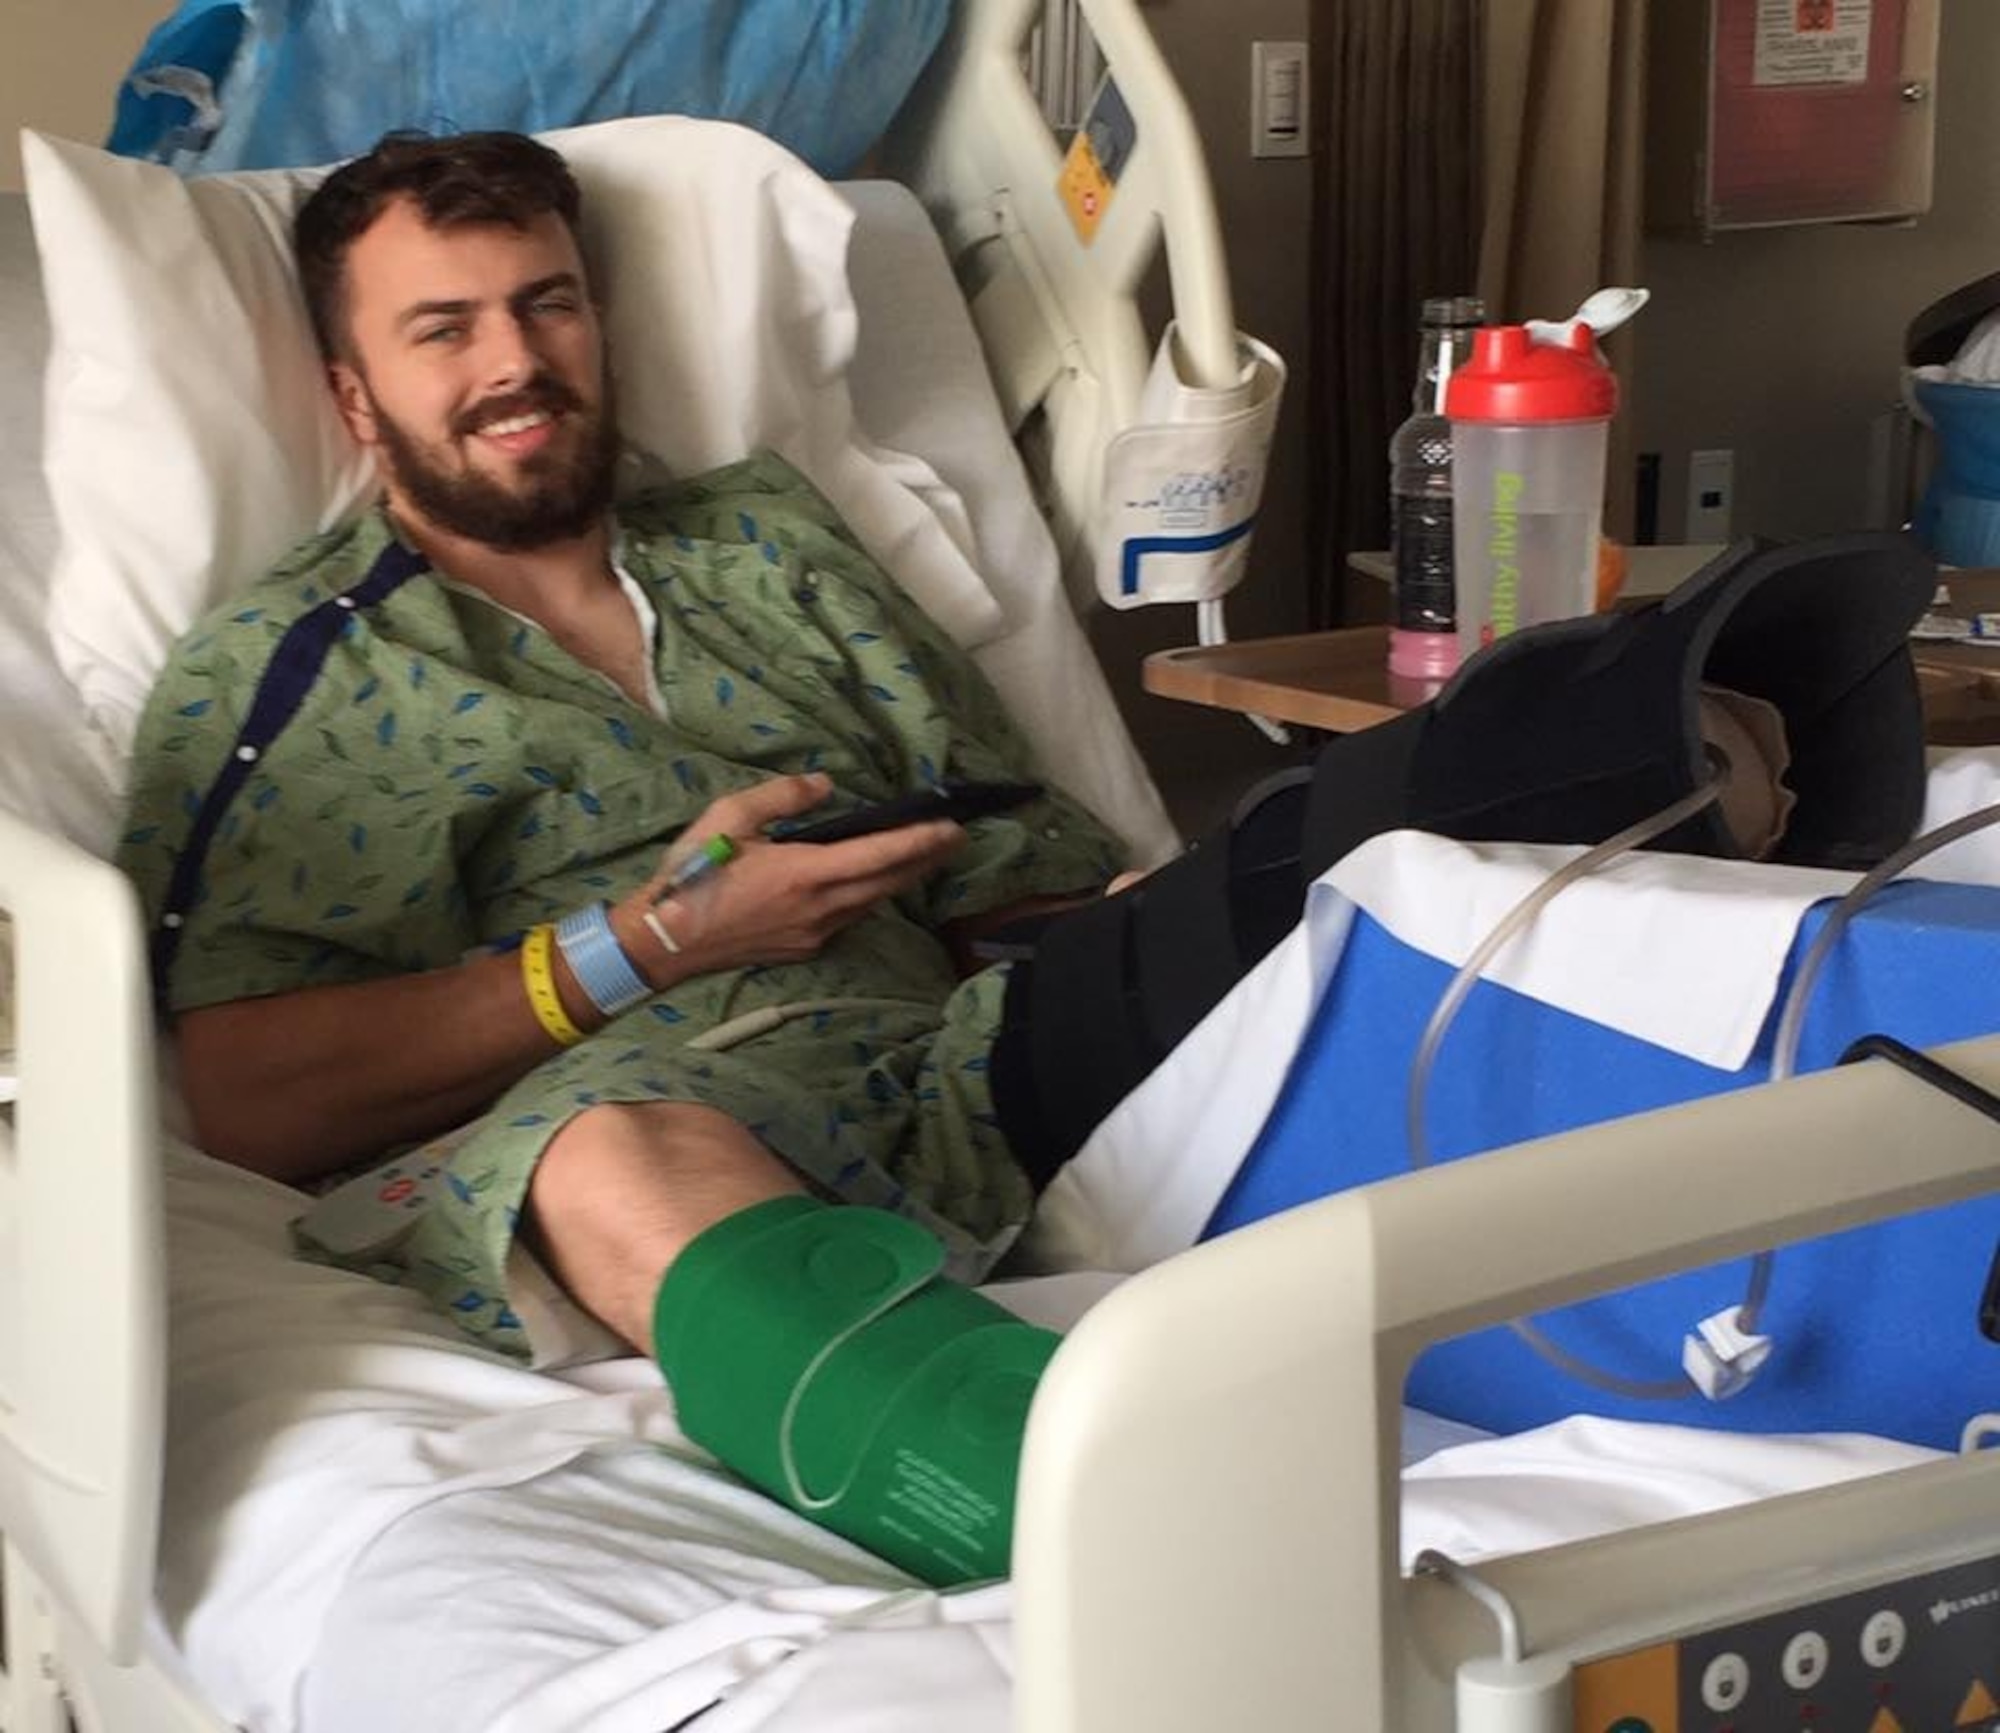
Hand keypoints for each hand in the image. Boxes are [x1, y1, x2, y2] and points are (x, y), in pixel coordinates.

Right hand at [608, 773, 965, 985]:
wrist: (663, 941)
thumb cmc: (692, 873)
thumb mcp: (729, 817)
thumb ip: (782, 797)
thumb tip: (826, 785)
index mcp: (804, 874)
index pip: (879, 855)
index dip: (920, 841)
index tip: (952, 827)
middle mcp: (820, 909)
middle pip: (888, 882)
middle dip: (925, 859)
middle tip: (956, 837)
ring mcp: (814, 934)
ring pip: (872, 902)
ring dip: (901, 879)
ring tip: (925, 856)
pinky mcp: (804, 948)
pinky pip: (849, 918)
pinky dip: (869, 896)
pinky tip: (872, 882)